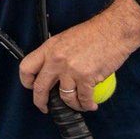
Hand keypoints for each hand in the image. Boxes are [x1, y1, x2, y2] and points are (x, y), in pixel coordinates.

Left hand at [18, 0, 139, 111]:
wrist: (113, 30)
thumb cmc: (93, 33)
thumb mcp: (65, 39)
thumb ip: (55, 54)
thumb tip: (50, 70)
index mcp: (49, 48)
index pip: (26, 67)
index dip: (26, 81)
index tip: (31, 87)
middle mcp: (56, 60)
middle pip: (40, 88)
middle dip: (41, 102)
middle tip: (46, 107)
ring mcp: (71, 69)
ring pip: (64, 97)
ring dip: (72, 105)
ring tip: (78, 104)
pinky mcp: (87, 77)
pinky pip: (83, 98)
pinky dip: (87, 105)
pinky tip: (91, 104)